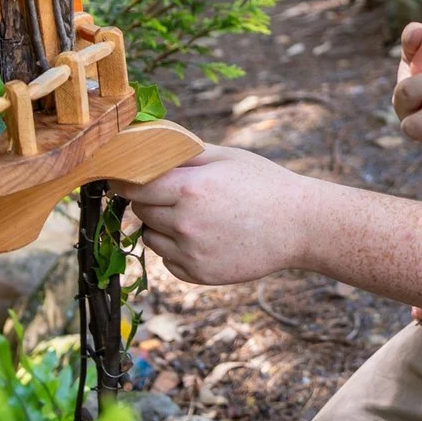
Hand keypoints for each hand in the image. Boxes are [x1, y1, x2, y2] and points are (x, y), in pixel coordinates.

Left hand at [113, 145, 316, 285]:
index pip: (134, 186)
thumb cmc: (263, 183)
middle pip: (141, 211)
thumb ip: (183, 152)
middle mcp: (186, 223)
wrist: (298, 225)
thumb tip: (146, 145)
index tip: (123, 177)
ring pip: (150, 237)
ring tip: (193, 217)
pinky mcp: (198, 275)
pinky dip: (176, 250)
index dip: (126, 180)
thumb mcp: (226, 157)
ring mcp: (192, 252)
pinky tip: (203, 237)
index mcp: (190, 189)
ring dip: (161, 226)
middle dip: (150, 201)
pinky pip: (168, 261)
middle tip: (174, 194)